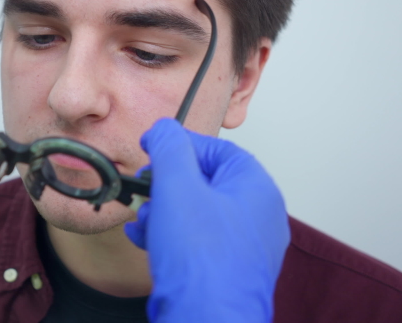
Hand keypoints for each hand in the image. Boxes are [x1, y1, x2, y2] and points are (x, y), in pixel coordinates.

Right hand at [125, 118, 289, 322]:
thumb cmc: (203, 265)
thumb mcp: (177, 188)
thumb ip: (170, 149)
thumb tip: (164, 129)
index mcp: (256, 189)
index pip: (216, 149)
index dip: (179, 146)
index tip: (152, 148)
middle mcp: (257, 217)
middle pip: (204, 182)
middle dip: (166, 187)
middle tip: (145, 191)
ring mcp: (244, 247)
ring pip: (197, 214)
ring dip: (162, 213)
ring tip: (144, 223)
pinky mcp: (226, 271)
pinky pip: (196, 242)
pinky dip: (170, 237)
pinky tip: (147, 242)